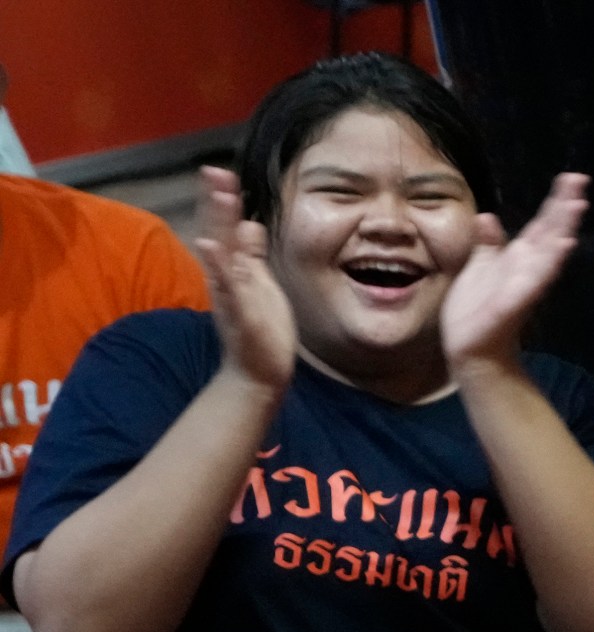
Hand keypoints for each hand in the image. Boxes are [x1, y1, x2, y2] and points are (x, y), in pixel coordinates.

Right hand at [191, 167, 295, 392]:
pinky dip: (219, 268)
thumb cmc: (260, 329)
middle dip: (217, 203)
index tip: (220, 172)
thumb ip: (252, 256)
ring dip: (219, 226)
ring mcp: (232, 296)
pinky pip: (229, 289)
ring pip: (223, 256)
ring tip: (219, 197)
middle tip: (213, 170)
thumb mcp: (260, 285)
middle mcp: (227, 279)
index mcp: (234, 270)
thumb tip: (250, 224)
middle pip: (220, 233)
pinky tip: (209, 247)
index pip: (227, 229)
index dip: (224, 201)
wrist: (256, 374)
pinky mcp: (241, 315)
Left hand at [442, 172, 587, 371]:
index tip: (570, 178)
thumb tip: (488, 216)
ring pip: (549, 251)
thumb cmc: (475, 310)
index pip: (542, 224)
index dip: (556, 202)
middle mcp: (528, 267)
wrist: (470, 349)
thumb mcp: (478, 267)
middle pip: (551, 231)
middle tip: (580, 180)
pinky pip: (535, 280)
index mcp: (519, 257)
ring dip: (564, 228)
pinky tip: (563, 246)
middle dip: (565, 207)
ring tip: (577, 206)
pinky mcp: (515, 302)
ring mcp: (525, 284)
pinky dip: (549, 263)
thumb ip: (488, 244)